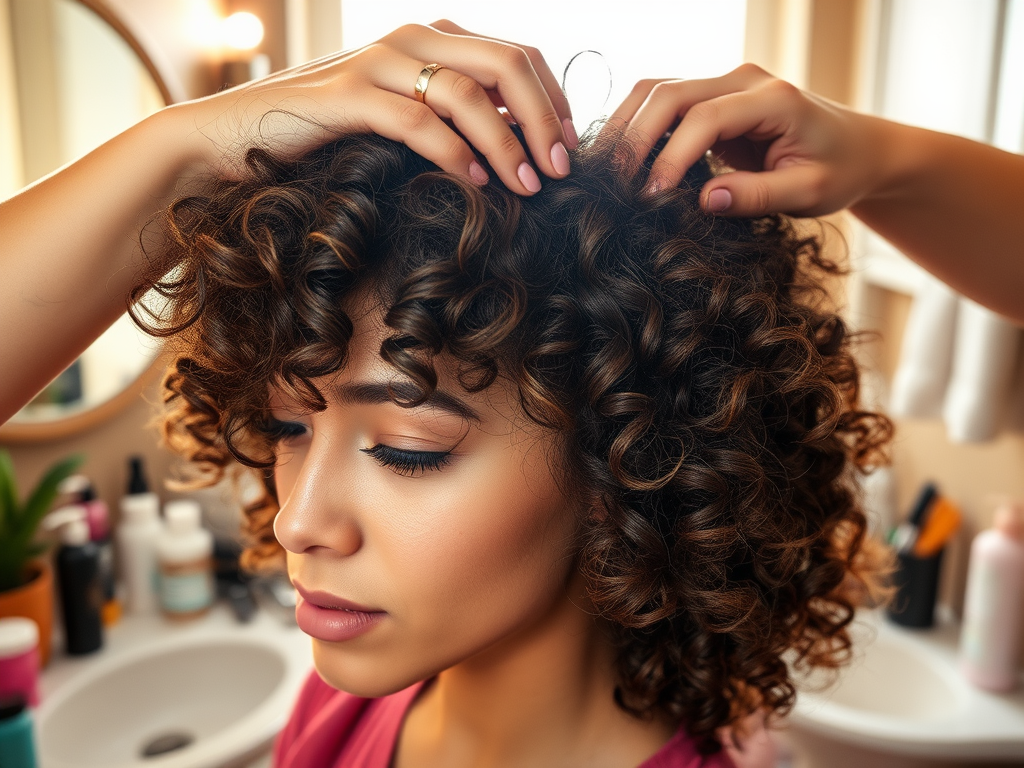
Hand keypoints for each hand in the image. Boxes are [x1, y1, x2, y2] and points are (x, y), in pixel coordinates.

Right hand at [182, 20, 576, 194]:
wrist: (237, 133)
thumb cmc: (329, 133)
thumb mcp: (402, 115)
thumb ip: (455, 113)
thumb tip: (519, 141)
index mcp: (433, 39)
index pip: (519, 55)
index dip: (554, 102)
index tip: (567, 151)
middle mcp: (411, 39)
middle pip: (506, 64)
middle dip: (543, 120)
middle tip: (558, 171)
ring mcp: (377, 62)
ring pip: (465, 93)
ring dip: (505, 143)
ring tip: (525, 186)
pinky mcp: (346, 97)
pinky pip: (416, 120)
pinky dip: (453, 153)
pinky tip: (473, 183)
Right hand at [602, 64, 881, 216]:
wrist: (857, 148)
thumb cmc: (840, 171)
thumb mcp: (808, 193)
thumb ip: (757, 196)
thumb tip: (702, 201)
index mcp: (773, 99)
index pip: (704, 118)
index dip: (671, 156)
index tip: (651, 196)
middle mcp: (744, 80)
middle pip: (668, 94)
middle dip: (634, 137)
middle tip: (614, 185)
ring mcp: (725, 84)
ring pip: (656, 92)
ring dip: (626, 128)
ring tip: (606, 172)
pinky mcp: (712, 99)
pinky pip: (662, 104)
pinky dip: (637, 129)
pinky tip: (623, 163)